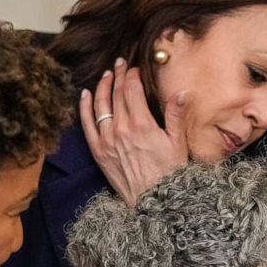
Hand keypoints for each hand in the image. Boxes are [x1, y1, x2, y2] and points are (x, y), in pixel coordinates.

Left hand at [79, 59, 190, 204]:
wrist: (154, 202)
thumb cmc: (170, 174)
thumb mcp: (178, 143)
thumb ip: (176, 115)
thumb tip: (181, 92)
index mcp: (141, 124)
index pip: (132, 89)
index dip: (132, 75)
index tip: (134, 68)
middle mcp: (121, 128)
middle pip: (116, 93)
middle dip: (118, 75)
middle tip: (120, 64)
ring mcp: (107, 139)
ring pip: (100, 104)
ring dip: (102, 86)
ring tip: (106, 75)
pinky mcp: (98, 151)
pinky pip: (87, 124)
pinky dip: (84, 107)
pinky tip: (85, 94)